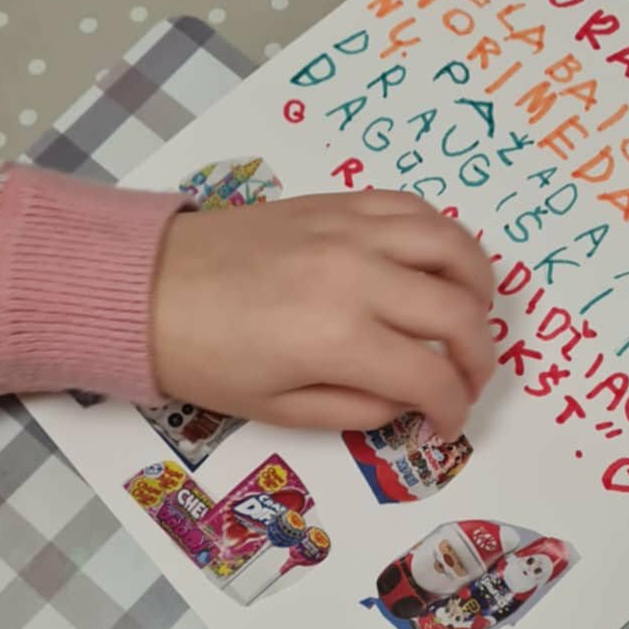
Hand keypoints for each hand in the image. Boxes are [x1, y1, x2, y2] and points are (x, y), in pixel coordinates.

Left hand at [150, 192, 494, 439]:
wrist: (149, 286)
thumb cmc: (206, 358)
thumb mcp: (280, 409)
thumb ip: (358, 409)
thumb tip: (409, 401)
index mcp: (340, 340)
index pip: (434, 378)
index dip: (453, 411)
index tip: (445, 425)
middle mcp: (359, 277)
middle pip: (460, 315)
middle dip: (479, 360)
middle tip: (464, 382)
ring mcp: (353, 231)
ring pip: (454, 248)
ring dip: (478, 289)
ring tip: (469, 317)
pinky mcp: (341, 203)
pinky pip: (417, 210)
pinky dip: (443, 239)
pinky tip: (436, 267)